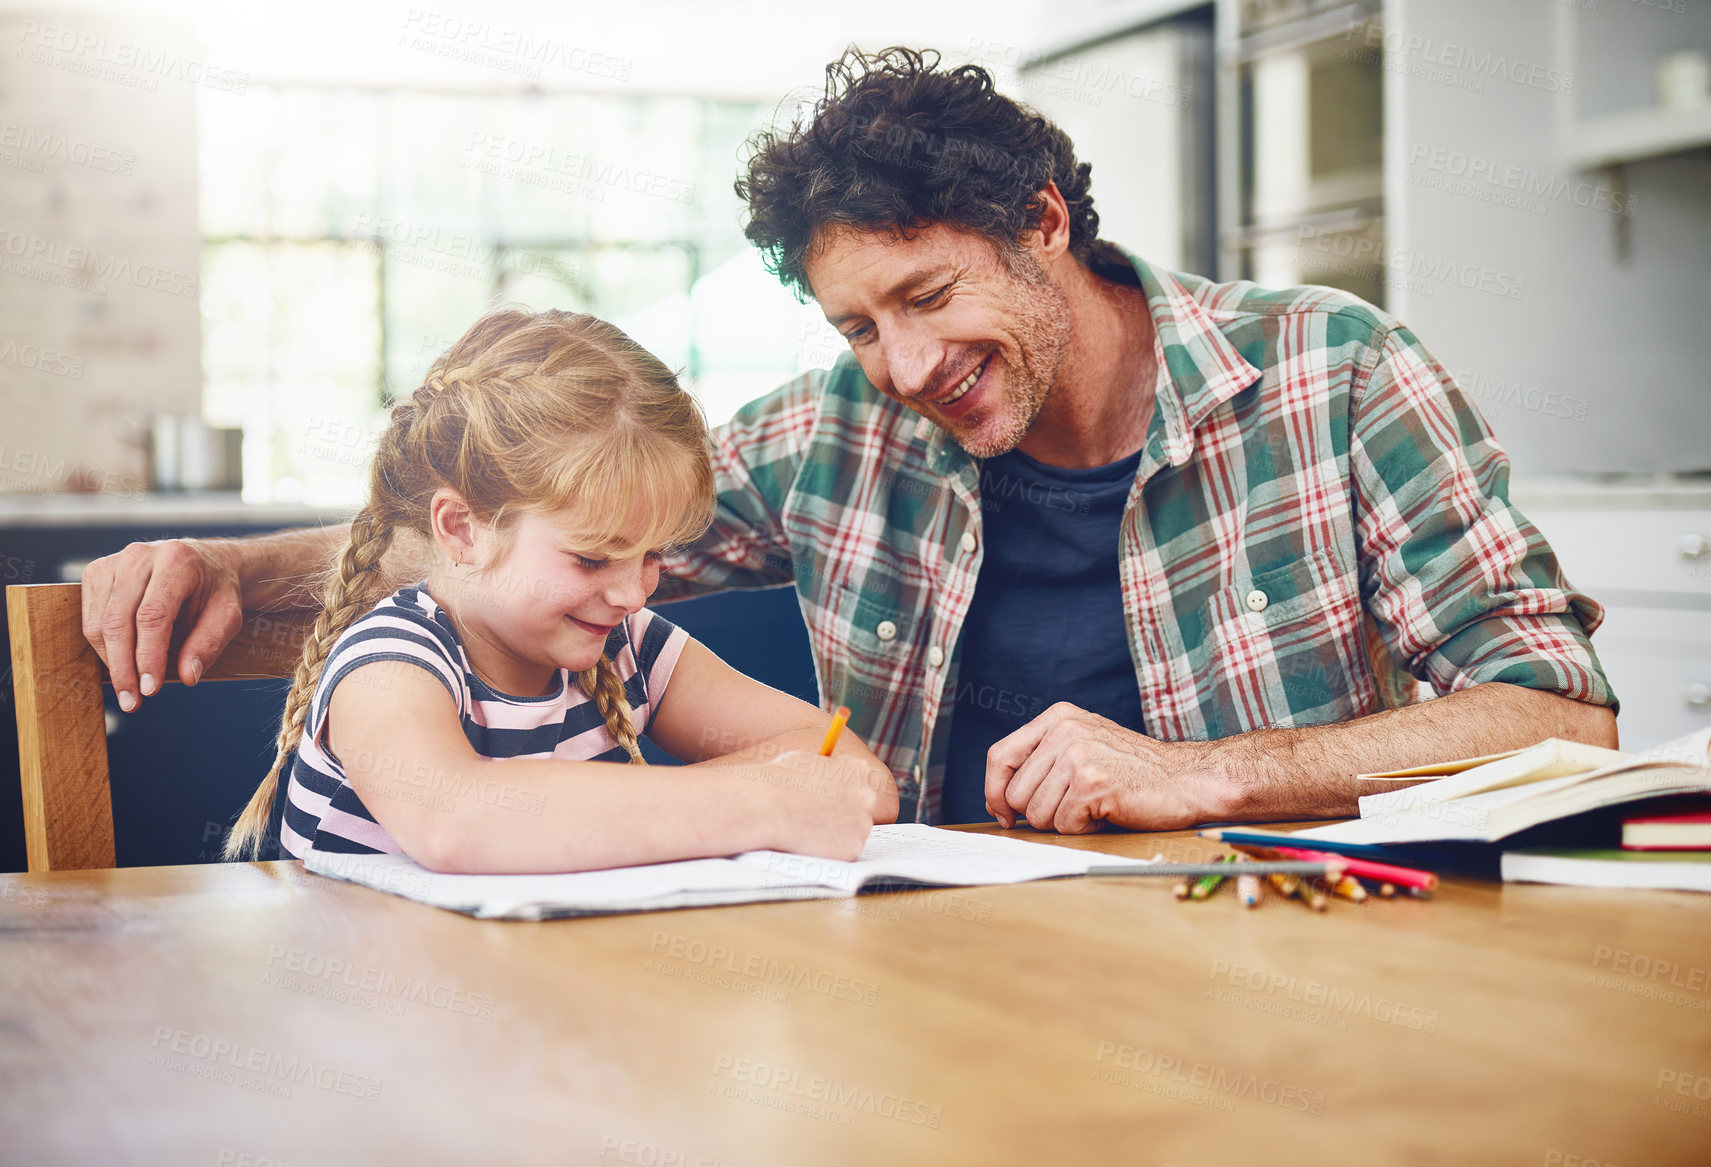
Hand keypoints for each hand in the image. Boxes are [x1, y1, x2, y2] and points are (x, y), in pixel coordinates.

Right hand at [80, 539, 244, 711]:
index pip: (153, 616)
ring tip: (128, 688)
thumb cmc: (217, 591)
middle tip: (133, 702)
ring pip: (98, 622)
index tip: (150, 689)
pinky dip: (103, 646)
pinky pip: (89, 617)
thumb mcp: (228, 615)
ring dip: (111, 661)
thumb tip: (187, 676)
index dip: (148, 656)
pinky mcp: (97, 572)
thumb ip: (209, 644)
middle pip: (118, 620)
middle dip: (124, 667)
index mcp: (177, 561)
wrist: (206, 563)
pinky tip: (121, 663)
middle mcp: (140, 556)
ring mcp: (114, 562)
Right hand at [759, 750, 884, 859]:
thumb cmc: (778, 781)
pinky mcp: (852, 849)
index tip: (829, 794)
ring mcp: (862, 824)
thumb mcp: (806, 761)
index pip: (860, 778)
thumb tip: (827, 777)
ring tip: (810, 829)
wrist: (765, 807)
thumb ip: (826, 770)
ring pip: (854, 829)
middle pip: (863, 805)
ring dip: (839, 831)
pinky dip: (831, 849)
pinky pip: (845, 850)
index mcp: (857, 769)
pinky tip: (811, 842)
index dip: (842, 787)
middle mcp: (866, 795)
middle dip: (845, 810)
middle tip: (821, 816)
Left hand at [983, 702, 1222, 832]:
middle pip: (1015, 794)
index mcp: (1057, 717)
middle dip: (1040, 812)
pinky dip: (1085, 828)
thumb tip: (998, 801)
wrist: (1189, 779)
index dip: (994, 791)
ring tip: (1095, 804)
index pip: (999, 756)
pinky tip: (1108, 811)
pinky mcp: (1091, 784)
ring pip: (1036, 815)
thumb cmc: (1136, 770)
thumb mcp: (1084, 746)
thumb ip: (1042, 761)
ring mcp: (1077, 755)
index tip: (1002, 814)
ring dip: (1064, 821)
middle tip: (1077, 804)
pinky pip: (1064, 826)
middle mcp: (1063, 731)